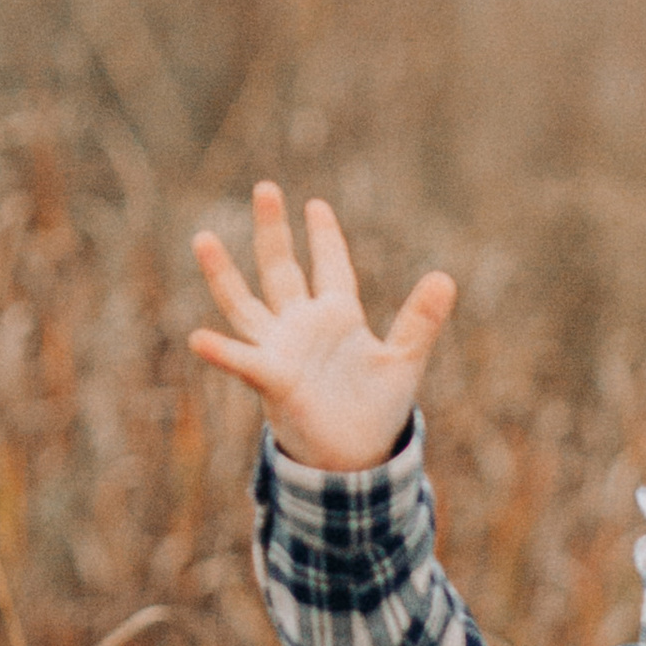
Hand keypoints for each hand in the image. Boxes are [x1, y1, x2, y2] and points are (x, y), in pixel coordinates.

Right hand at [188, 182, 456, 473]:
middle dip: (274, 230)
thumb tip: (446, 277)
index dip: (325, 237)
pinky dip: (222, 352)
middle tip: (266, 187)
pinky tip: (198, 339)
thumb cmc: (375, 410)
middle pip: (282, 269)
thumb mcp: (404, 361)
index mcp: (338, 315)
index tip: (315, 205)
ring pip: (246, 304)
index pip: (331, 266)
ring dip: (224, 274)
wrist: (358, 459)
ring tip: (202, 238)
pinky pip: (243, 362)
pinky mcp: (273, 380)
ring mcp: (282, 350)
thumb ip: (421, 320)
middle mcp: (303, 326)